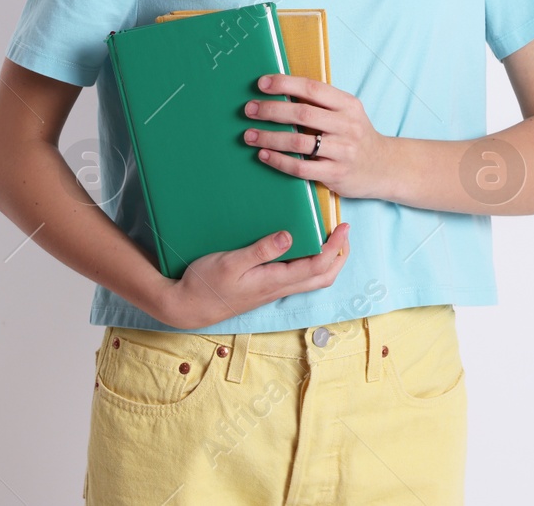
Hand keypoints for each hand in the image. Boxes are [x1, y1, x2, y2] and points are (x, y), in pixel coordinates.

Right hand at [156, 222, 351, 330]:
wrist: (190, 306)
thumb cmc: (206, 283)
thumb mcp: (231, 262)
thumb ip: (260, 250)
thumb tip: (289, 236)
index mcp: (275, 280)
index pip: (317, 265)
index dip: (335, 246)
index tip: (342, 227)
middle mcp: (280, 288)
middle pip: (324, 276)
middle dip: (340, 255)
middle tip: (344, 231)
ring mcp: (274, 290)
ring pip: (314, 280)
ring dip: (328, 261)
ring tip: (330, 238)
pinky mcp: (267, 288)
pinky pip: (300, 278)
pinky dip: (312, 263)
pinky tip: (303, 249)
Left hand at [243, 74, 397, 201]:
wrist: (384, 167)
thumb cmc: (356, 136)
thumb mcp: (347, 112)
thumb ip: (321, 103)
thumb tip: (280, 91)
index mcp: (348, 104)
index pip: (312, 88)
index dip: (285, 84)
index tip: (262, 83)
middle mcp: (347, 126)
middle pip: (302, 113)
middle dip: (271, 110)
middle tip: (249, 109)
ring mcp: (342, 151)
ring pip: (299, 142)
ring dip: (269, 137)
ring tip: (249, 135)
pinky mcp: (335, 174)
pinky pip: (301, 167)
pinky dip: (279, 160)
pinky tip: (264, 154)